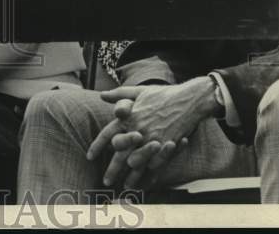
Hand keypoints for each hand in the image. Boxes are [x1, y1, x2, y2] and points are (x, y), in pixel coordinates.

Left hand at [95, 79, 216, 183]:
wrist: (188, 100)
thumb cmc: (162, 95)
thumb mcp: (139, 91)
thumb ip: (119, 94)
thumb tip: (102, 95)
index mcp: (128, 118)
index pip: (107, 134)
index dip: (97, 146)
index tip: (90, 157)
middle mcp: (137, 130)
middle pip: (120, 154)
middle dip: (113, 169)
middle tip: (106, 181)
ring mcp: (152, 140)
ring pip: (138, 164)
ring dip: (131, 177)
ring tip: (125, 187)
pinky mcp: (166, 147)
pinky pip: (155, 165)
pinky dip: (150, 176)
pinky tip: (146, 183)